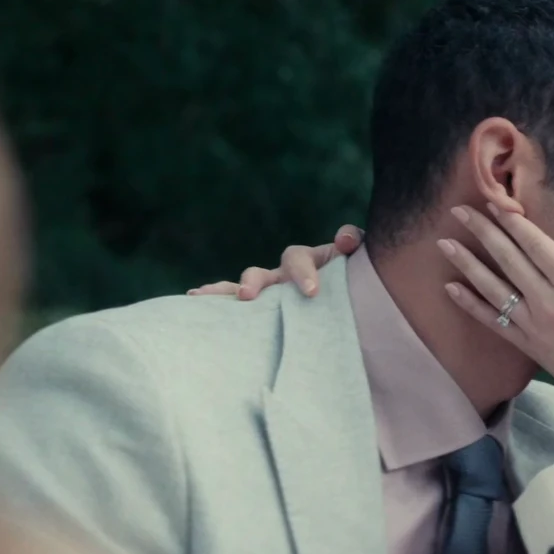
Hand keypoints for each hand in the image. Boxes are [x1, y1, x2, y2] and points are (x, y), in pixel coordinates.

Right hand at [186, 225, 363, 298]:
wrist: (356, 305)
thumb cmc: (356, 281)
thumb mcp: (361, 263)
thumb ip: (355, 243)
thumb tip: (345, 240)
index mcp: (306, 263)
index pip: (298, 260)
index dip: (303, 273)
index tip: (311, 292)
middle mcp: (281, 277)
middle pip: (261, 273)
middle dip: (252, 282)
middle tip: (246, 295)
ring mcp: (269, 295)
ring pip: (241, 289)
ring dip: (224, 292)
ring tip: (201, 296)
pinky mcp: (263, 314)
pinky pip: (235, 308)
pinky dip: (215, 302)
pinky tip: (193, 300)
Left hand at [439, 204, 553, 434]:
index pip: (537, 246)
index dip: (514, 222)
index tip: (495, 202)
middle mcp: (548, 303)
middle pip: (508, 260)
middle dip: (483, 232)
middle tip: (459, 211)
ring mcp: (534, 325)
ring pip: (493, 288)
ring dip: (467, 264)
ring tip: (445, 243)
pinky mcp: (527, 345)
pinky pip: (492, 322)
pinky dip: (470, 305)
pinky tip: (451, 289)